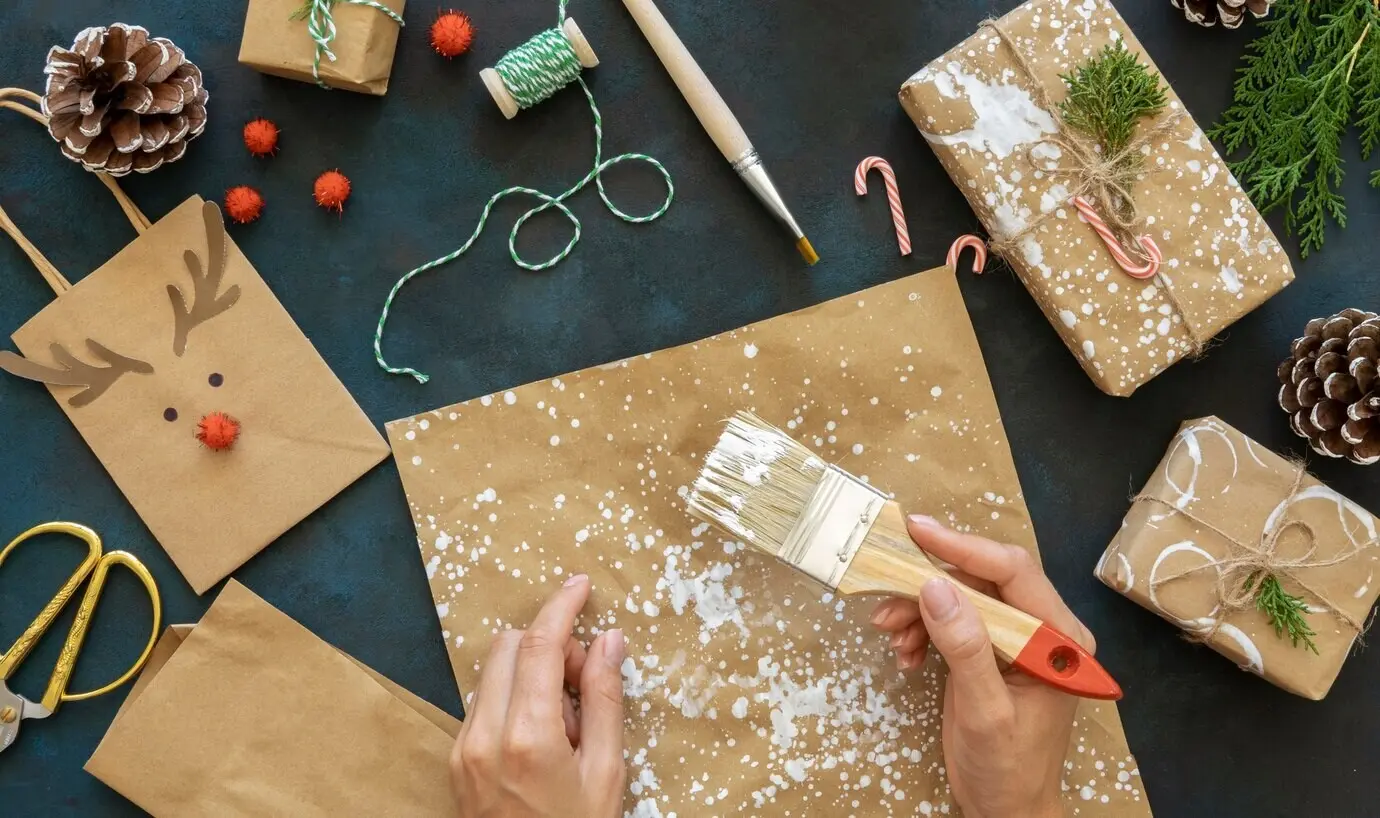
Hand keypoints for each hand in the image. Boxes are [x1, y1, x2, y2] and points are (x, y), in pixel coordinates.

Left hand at [451, 574, 626, 817]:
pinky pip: (483, 702)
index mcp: (528, 736)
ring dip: (530, 673)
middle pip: (508, 646)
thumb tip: (609, 641)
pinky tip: (543, 735)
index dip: (561, 606)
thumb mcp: (607, 772)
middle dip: (549, 645)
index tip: (580, 585)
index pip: (539, 644)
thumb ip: (607, 700)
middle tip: (585, 681)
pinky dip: (513, 698)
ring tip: (567, 720)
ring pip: (492, 671)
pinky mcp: (456, 759)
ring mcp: (464, 748)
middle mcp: (484, 735)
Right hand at [871, 515, 1094, 817]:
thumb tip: (936, 588)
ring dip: (919, 609)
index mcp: (1059, 639)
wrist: (1005, 810)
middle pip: (982, 579)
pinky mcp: (987, 652)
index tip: (918, 531)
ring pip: (960, 598)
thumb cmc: (1007, 769)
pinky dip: (921, 630)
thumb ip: (965, 648)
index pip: (1013, 572)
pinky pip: (951, 621)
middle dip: (930, 583)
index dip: (964, 547)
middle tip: (885, 587)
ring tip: (888, 632)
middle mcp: (1041, 631)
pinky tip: (904, 652)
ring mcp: (1013, 640)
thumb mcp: (986, 712)